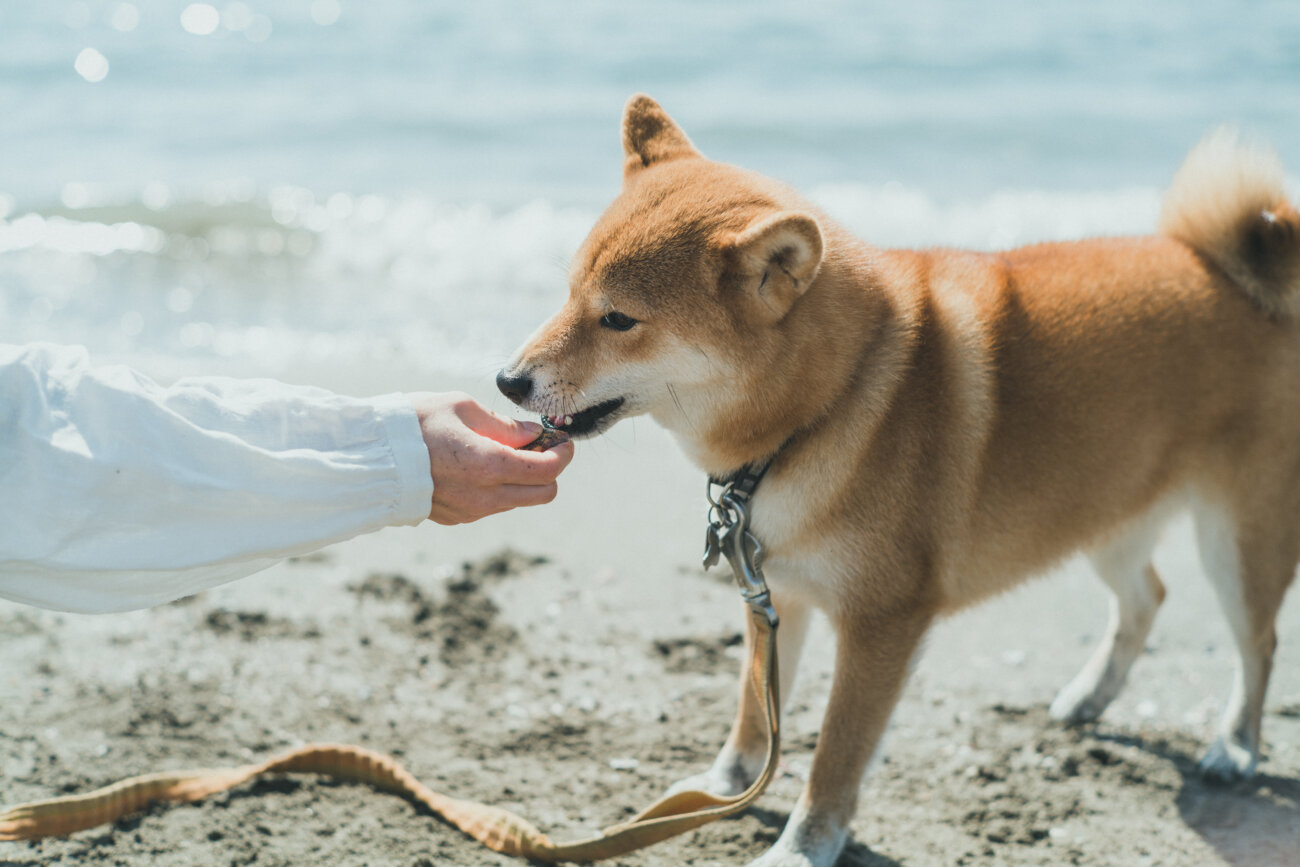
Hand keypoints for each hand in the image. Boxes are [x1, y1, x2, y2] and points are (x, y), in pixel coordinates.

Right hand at [406, 392, 574, 524]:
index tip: (563, 440)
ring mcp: (469, 512)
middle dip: (549, 470)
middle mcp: (484, 496)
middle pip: (543, 494)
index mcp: (489, 465)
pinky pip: (491, 506)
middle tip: (539, 447)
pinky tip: (478, 466)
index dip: (563, 454)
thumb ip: (505, 425)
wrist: (368, 456)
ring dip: (522, 479)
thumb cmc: (413, 422)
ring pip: (518, 500)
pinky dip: (497, 488)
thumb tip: (534, 434)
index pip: (548, 470)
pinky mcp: (455, 518)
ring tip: (504, 451)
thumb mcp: (462, 407)